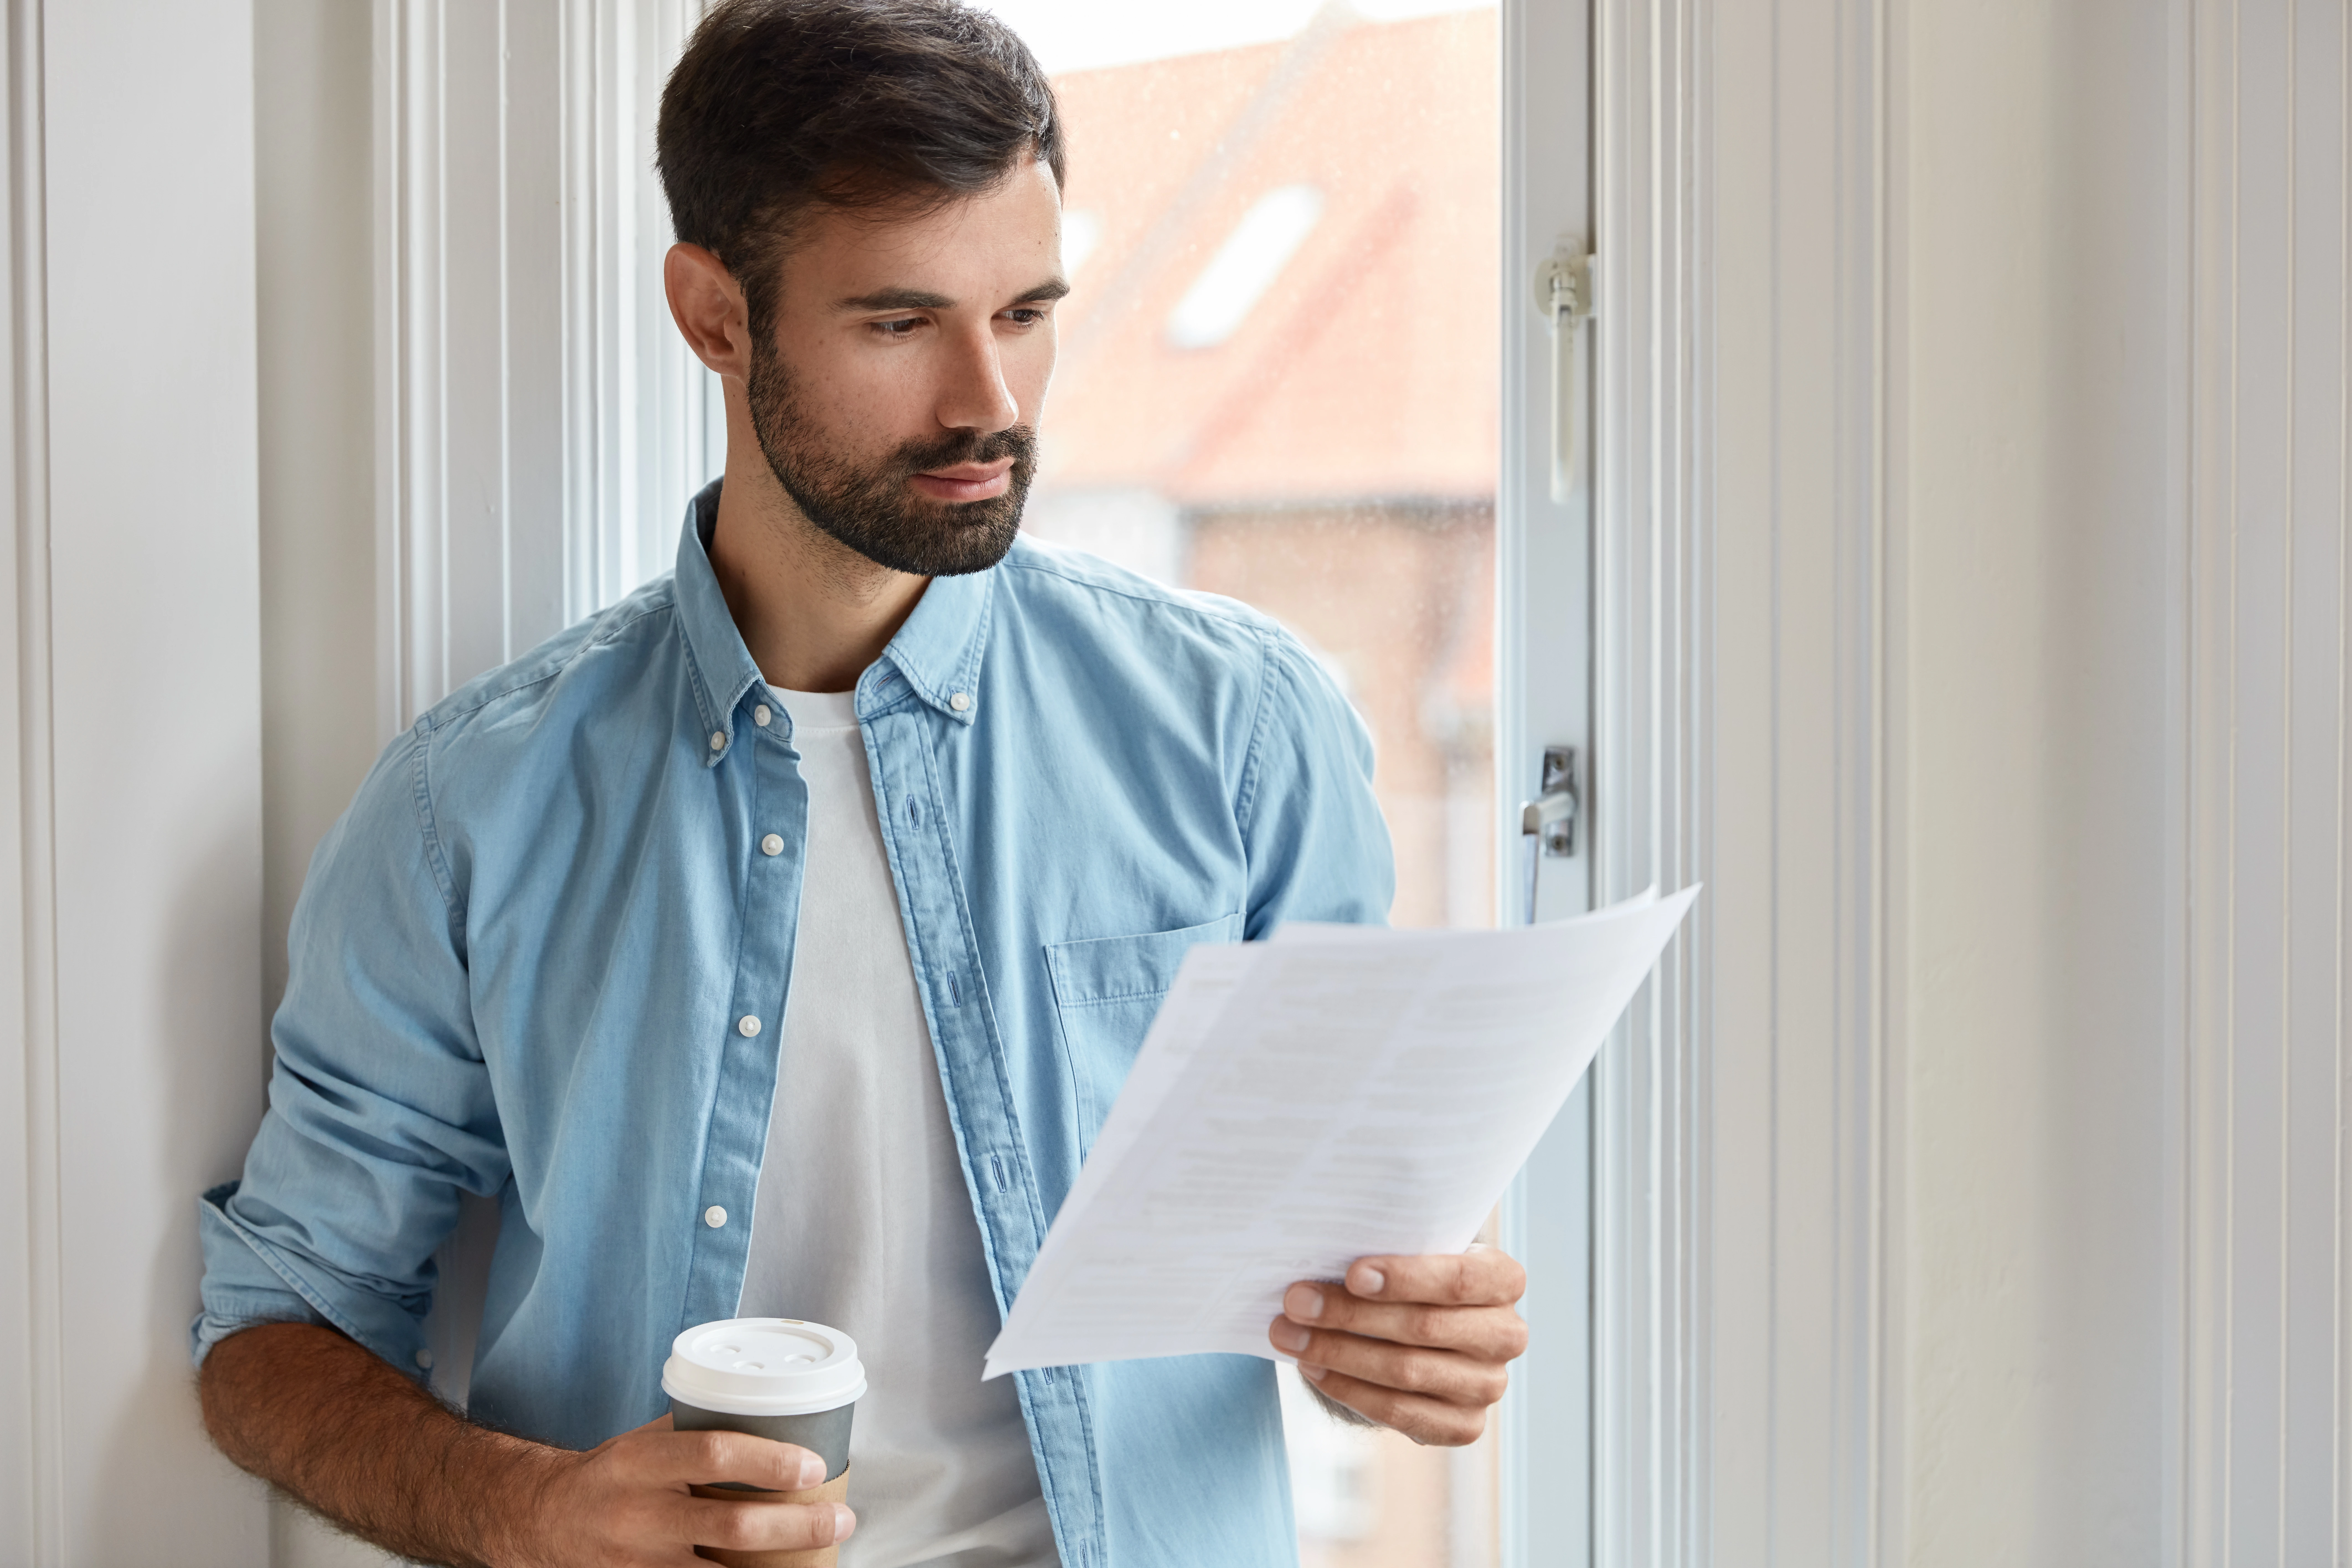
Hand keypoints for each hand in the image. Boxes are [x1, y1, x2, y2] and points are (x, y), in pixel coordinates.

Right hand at [506, 1413, 854, 1566]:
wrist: (544, 1521)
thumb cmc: (610, 1476)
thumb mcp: (643, 1442)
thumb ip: (696, 1432)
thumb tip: (771, 1412)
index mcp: (640, 1464)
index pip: (713, 1454)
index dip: (769, 1461)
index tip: (814, 1465)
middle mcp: (639, 1516)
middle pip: (731, 1527)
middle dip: (796, 1526)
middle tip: (841, 1518)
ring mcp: (639, 1564)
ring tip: (822, 1558)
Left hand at [1267, 1245, 1527, 1445]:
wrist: (1426, 1331)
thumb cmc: (1412, 1279)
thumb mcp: (1412, 1254)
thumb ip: (1386, 1250)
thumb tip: (1320, 1256)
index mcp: (1502, 1279)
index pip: (1458, 1279)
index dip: (1406, 1277)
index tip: (1351, 1274)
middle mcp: (1506, 1334)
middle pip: (1423, 1327)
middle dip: (1350, 1314)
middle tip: (1296, 1302)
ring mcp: (1488, 1385)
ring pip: (1406, 1371)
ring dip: (1338, 1352)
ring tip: (1290, 1334)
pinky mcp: (1464, 1425)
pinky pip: (1399, 1412)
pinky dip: (1348, 1388)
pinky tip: (1313, 1367)